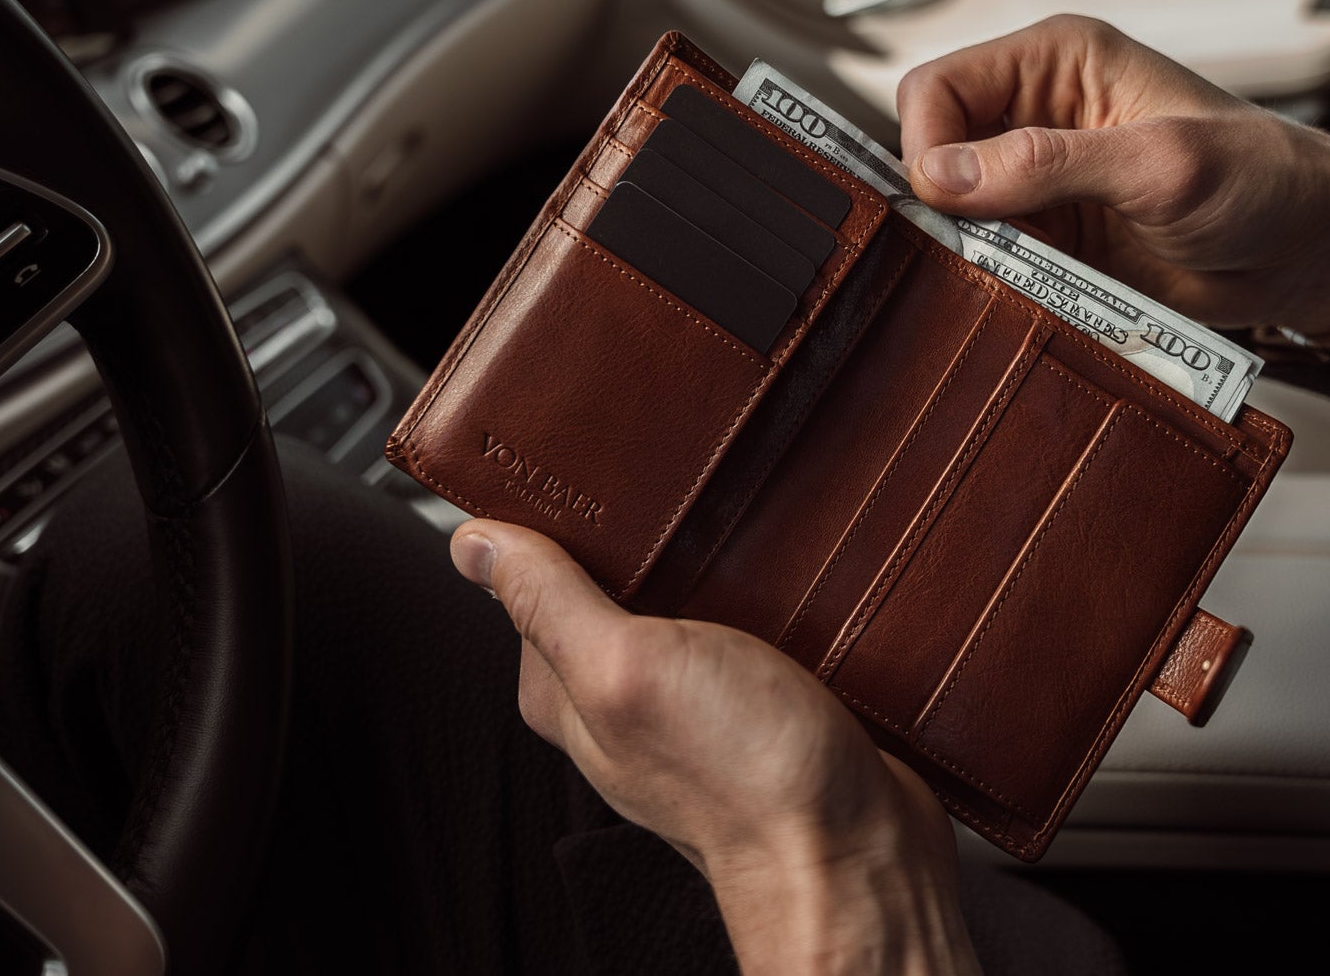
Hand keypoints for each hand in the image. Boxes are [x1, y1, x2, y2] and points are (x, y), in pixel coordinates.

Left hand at [451, 520, 979, 975]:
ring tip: (749, 538)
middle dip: (647, 540)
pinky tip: (794, 583)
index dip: (558, 525)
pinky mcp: (764, 703)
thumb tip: (474, 544)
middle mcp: (626, 698)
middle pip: (616, 586)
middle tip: (686, 506)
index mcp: (569, 691)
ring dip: (719, 564)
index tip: (592, 478)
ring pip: (691, 603)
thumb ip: (550, 605)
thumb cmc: (744, 779)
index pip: (534, 581)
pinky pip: (755, 628)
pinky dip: (773, 599)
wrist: (855, 851)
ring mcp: (696, 702)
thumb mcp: (627, 667)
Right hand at [898, 14, 1329, 335]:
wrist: (1309, 254)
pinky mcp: (1050, 242)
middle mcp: (1037, 116)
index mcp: (1056, 62)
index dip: (926, 146)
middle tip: (980, 246)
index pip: (937, 89)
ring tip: (1015, 273)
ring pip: (950, 216)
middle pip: (930, 153)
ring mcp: (1039, 185)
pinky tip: (1025, 293)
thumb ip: (1046, 164)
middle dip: (941, 205)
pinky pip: (986, 263)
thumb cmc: (1264, 180)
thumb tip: (943, 174)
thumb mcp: (1159, 164)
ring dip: (968, 251)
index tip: (948, 202)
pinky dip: (992, 283)